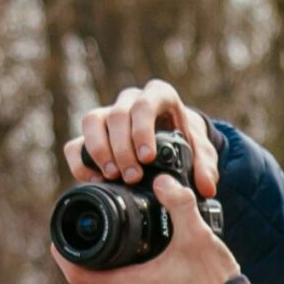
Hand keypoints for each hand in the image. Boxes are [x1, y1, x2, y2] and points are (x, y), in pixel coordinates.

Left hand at [51, 172, 240, 283]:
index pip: (78, 274)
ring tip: (99, 244)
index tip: (58, 235)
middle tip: (78, 234)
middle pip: (86, 282)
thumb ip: (179, 203)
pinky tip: (130, 258)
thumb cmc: (212, 281)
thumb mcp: (197, 235)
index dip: (62, 254)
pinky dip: (115, 275)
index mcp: (129, 283)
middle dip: (77, 259)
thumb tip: (162, 180)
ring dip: (96, 269)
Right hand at [63, 79, 220, 196]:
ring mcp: (109, 113)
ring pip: (92, 121)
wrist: (172, 135)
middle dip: (122, 148)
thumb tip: (207, 187)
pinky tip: (95, 179)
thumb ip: (206, 166)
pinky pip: (77, 141)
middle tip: (132, 176)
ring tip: (112, 176)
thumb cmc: (187, 139)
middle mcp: (131, 100)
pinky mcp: (94, 132)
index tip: (147, 158)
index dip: (142, 131)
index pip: (144, 105)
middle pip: (117, 115)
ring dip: (99, 150)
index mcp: (159, 96)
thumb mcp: (202, 150)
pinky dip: (81, 161)